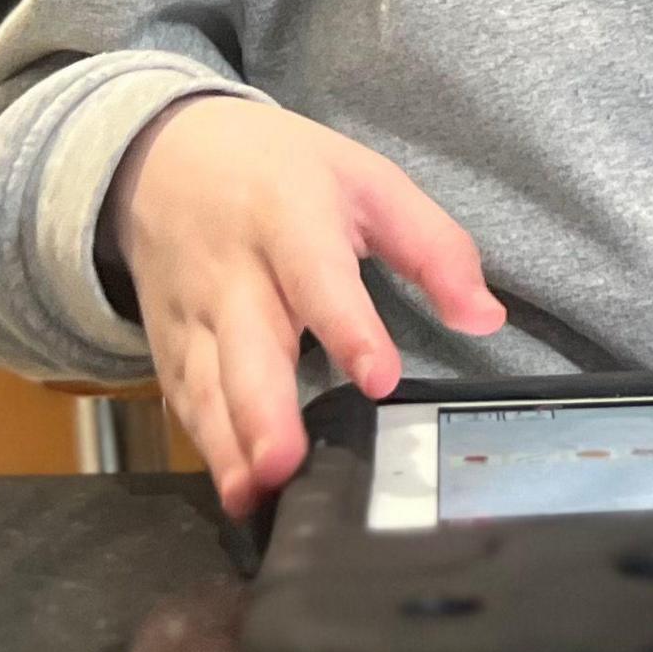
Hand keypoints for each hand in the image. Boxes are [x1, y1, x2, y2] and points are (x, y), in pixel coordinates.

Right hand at [105, 94, 505, 517]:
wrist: (167, 153)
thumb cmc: (283, 170)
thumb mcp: (369, 181)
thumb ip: (434, 248)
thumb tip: (486, 318)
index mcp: (290, 217)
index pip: (318, 278)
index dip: (348, 329)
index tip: (380, 379)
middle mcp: (233, 269)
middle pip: (245, 345)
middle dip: (262, 411)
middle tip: (285, 468)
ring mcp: (191, 310)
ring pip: (205, 382)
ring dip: (227, 445)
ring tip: (253, 497)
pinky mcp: (166, 342)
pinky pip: (183, 398)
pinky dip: (205, 444)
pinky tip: (232, 487)